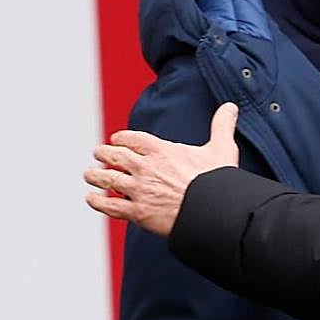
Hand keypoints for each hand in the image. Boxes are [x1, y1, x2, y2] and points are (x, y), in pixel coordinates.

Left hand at [84, 103, 239, 234]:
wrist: (211, 211)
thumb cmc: (217, 181)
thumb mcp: (222, 149)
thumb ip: (222, 126)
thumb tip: (231, 107)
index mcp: (162, 150)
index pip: (134, 139)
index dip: (122, 138)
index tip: (116, 139)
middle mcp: (146, 168)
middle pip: (116, 157)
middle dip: (104, 154)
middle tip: (97, 153)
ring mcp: (140, 190)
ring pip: (109, 180)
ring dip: (96, 176)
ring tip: (88, 174)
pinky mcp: (138, 212)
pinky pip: (111, 206)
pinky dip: (98, 202)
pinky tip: (91, 199)